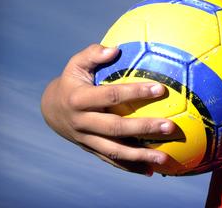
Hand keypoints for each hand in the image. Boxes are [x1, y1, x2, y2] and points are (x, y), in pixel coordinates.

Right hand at [40, 43, 176, 175]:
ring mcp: (86, 139)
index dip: (135, 92)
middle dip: (144, 128)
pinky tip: (153, 170)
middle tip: (171, 127)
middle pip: (116, 128)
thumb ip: (93, 54)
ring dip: (140, 156)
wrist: (50, 109)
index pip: (111, 96)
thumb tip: (115, 49)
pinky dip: (131, 167)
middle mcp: (82, 122)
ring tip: (165, 159)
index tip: (160, 89)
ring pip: (114, 151)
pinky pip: (112, 160)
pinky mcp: (91, 150)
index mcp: (79, 99)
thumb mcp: (76, 64)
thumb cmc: (72, 80)